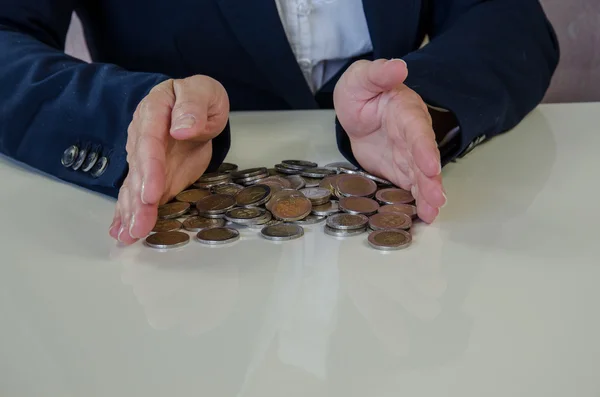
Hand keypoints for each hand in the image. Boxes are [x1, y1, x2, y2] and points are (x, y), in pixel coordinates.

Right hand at [109, 76, 228, 243]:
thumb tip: (182, 129)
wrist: (195, 105)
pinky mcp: (149, 173)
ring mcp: (142, 155)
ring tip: (130, 235)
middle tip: (140, 225)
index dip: (150, 168)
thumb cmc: (201, 98)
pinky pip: (137, 192)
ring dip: (131, 212)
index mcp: (155, 111)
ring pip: (134, 185)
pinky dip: (129, 212)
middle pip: (138, 168)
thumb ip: (193, 107)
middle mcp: (141, 135)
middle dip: (138, 200)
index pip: (150, 141)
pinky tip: (122, 232)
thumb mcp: (204, 93)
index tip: (152, 194)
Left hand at [333, 59, 445, 222]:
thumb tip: (398, 66)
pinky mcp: (400, 170)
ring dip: (427, 195)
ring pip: (420, 177)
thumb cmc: (361, 91)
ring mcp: (407, 155)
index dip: (424, 149)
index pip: (417, 131)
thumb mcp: (362, 78)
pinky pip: (410, 186)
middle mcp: (412, 136)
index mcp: (405, 112)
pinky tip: (424, 216)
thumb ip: (379, 73)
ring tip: (433, 214)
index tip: (430, 166)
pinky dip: (416, 201)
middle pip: (424, 160)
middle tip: (437, 200)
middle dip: (431, 180)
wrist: (356, 111)